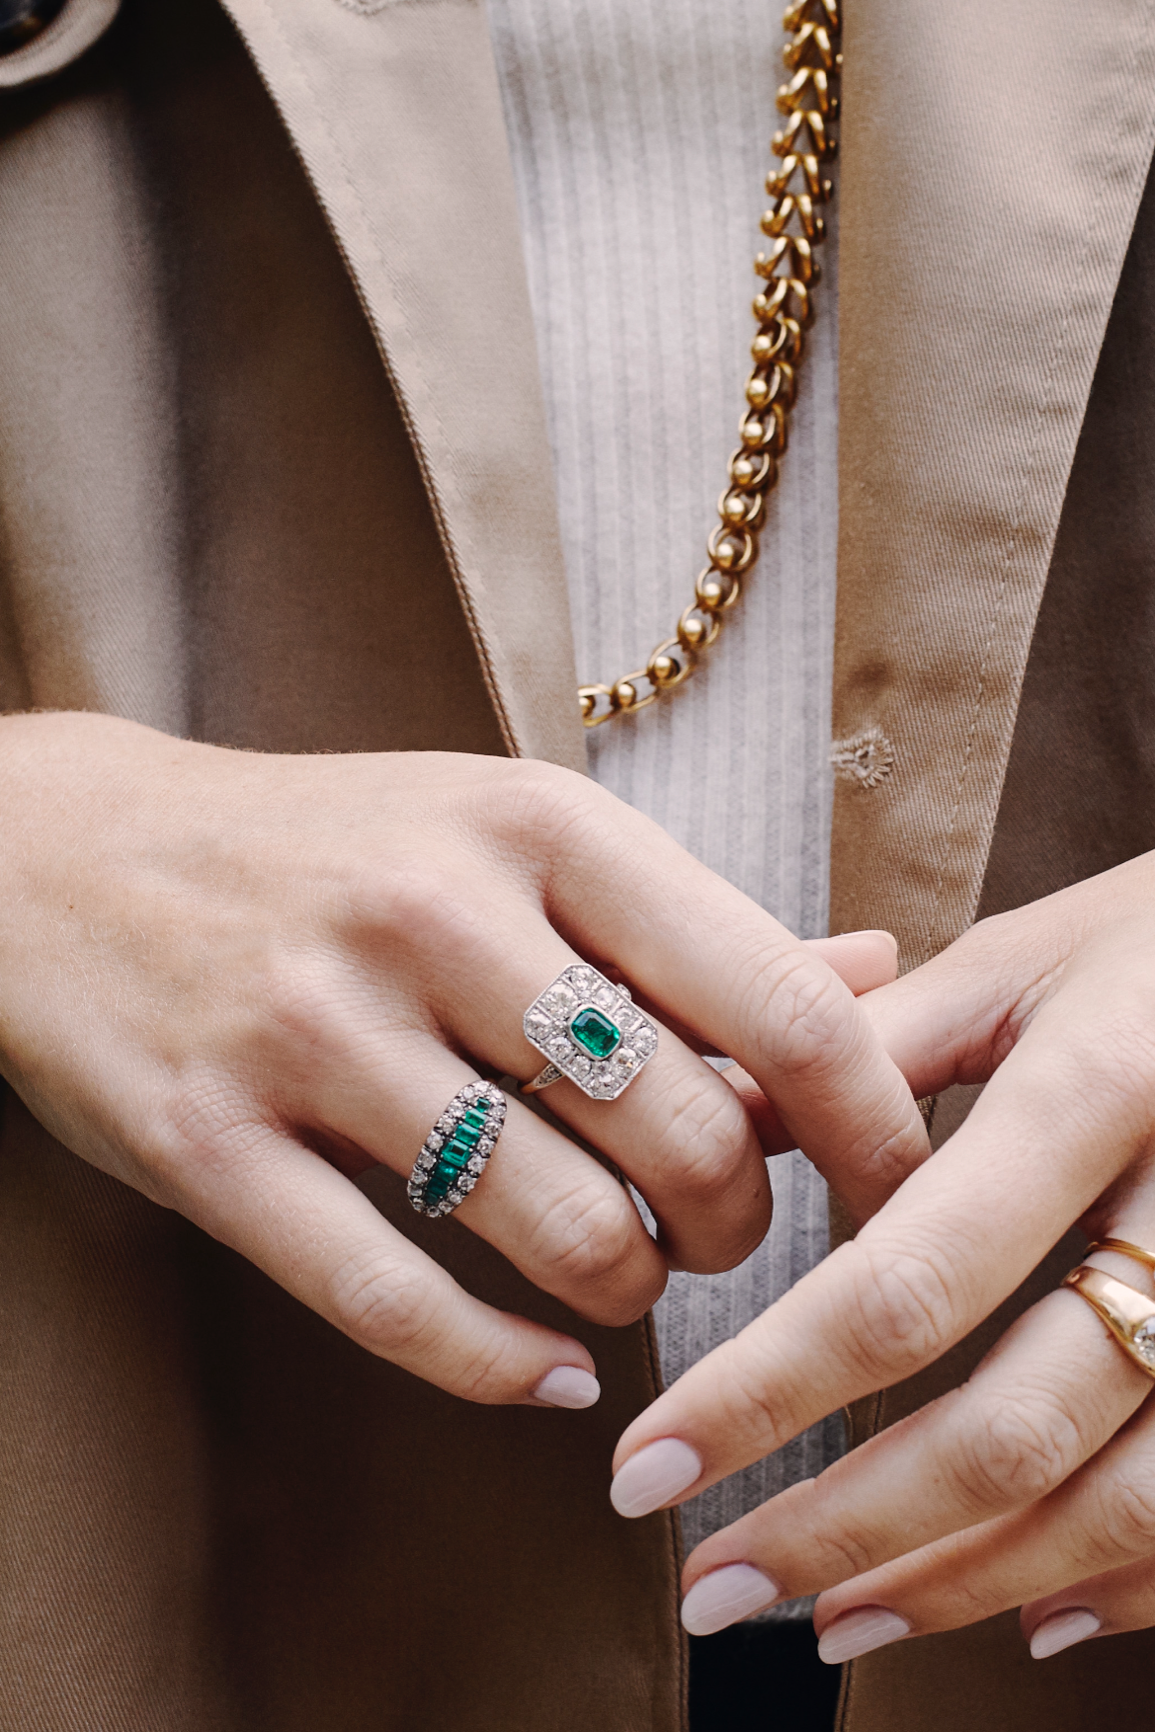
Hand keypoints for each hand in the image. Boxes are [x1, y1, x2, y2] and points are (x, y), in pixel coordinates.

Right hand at [0, 711, 921, 1405]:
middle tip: (714, 1234)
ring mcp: (310, 1027)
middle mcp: (431, 912)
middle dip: (736, 1227)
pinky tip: (543, 1371)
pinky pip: (396, 1302)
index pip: (776, 998)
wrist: (66, 854)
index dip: (869, 1123)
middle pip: (685, 1136)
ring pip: (560, 1231)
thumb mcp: (510, 836)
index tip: (889, 1190)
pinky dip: (499, 1366)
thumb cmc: (329, 849)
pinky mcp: (205, 1138)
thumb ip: (690, 922)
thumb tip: (877, 974)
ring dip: (627, 1294)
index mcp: (534, 822)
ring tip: (618, 1277)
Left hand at [608, 853, 1154, 1660]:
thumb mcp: (1020, 961)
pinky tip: (1023, 1617)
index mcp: (1090, 1098)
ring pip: (1117, 1504)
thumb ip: (871, 1045)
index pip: (900, 1285)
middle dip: (845, 1531)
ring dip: (962, 1586)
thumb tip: (704, 1112)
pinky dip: (1117, 1583)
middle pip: (1011, 1432)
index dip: (762, 1393)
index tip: (651, 1465)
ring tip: (832, 1622)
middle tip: (713, 1587)